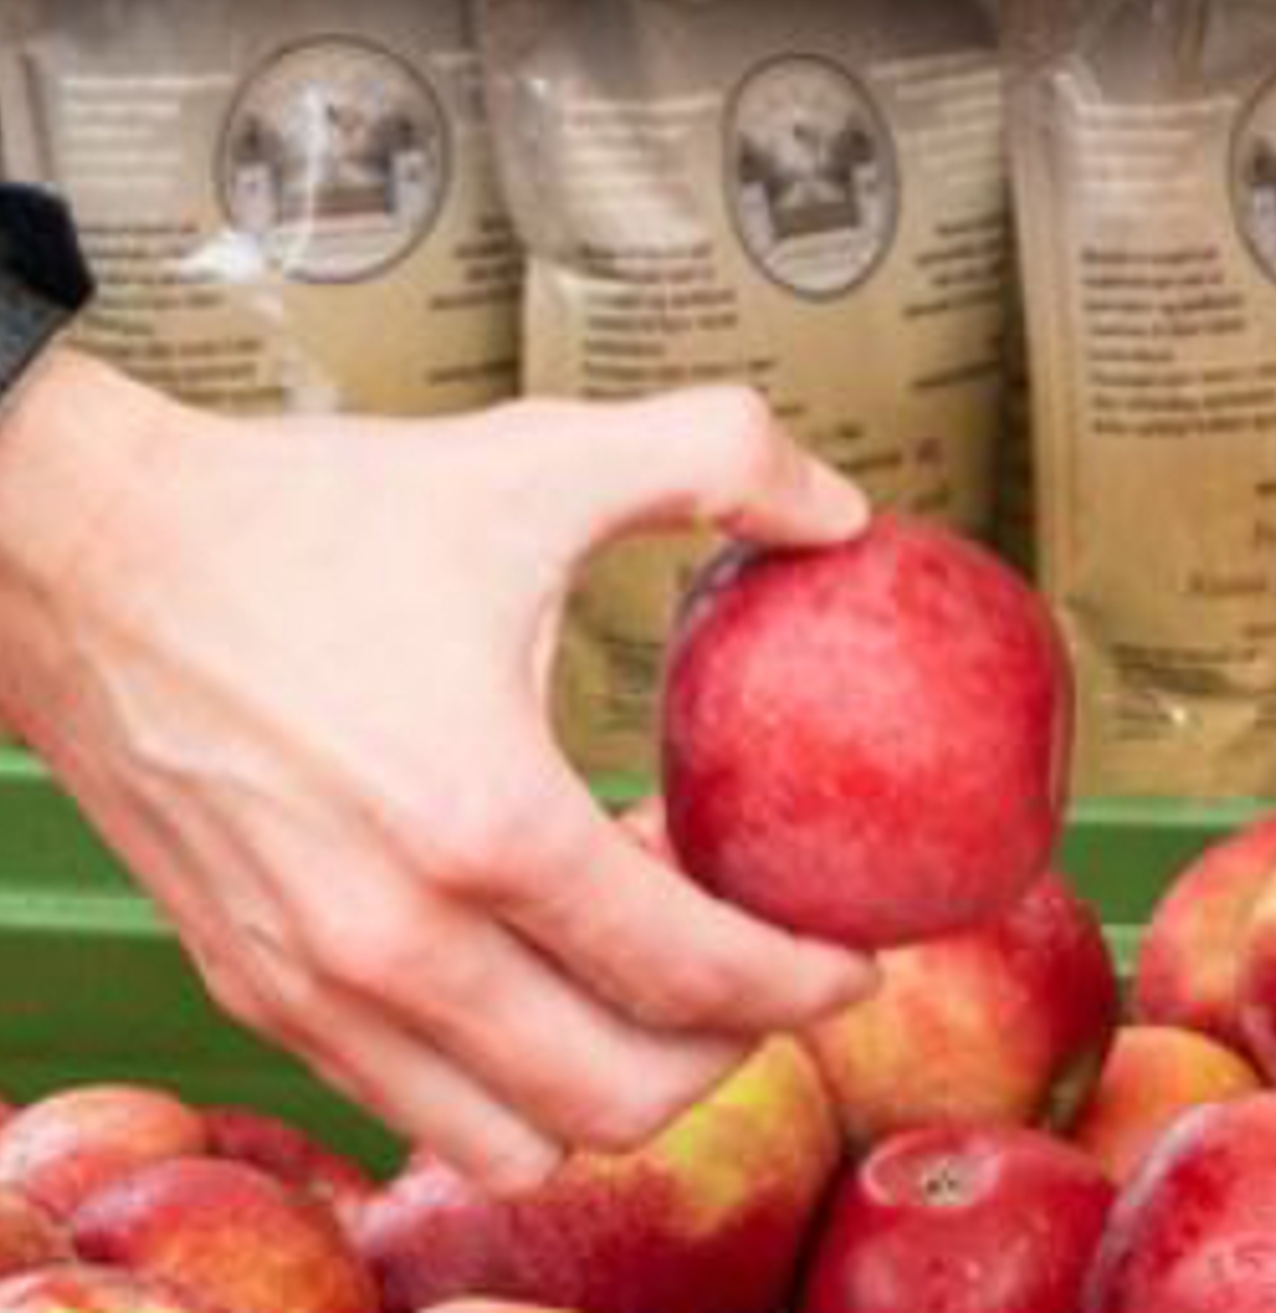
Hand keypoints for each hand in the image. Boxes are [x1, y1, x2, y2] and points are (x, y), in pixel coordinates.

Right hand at [0, 358, 868, 1181]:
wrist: (102, 561)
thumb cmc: (314, 516)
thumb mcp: (543, 454)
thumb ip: (721, 458)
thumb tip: (840, 512)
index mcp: (484, 823)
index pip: (690, 974)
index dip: (801, 982)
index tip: (859, 958)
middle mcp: (396, 942)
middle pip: (616, 1095)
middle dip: (727, 1054)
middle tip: (772, 976)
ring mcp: (315, 987)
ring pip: (510, 1134)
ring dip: (608, 1081)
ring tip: (651, 969)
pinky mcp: (254, 994)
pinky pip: (407, 1104)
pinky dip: (498, 1076)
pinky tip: (533, 959)